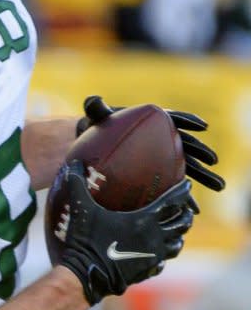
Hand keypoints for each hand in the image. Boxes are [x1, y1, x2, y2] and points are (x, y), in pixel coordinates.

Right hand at [56, 160, 195, 304]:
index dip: (181, 192)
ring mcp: (152, 256)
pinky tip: (158, 255)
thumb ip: (78, 184)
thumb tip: (74, 162)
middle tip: (184, 208)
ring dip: (178, 236)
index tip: (187, 185)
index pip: (172, 202)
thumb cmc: (86, 240)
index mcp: (144, 220)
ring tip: (177, 231)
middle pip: (181, 224)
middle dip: (185, 214)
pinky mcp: (145, 271)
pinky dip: (163, 256)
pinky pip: (161, 262)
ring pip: (176, 245)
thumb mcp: (81, 209)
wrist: (87, 275)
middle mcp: (154, 238)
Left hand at [75, 95, 224, 191]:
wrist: (96, 142)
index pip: (175, 119)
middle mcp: (162, 138)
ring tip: (218, 186)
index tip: (202, 126)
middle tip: (212, 160)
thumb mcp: (97, 116)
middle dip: (201, 152)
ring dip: (203, 176)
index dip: (188, 121)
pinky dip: (184, 195)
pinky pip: (173, 183)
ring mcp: (162, 155)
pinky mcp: (158, 171)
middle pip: (186, 144)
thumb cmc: (99, 126)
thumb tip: (92, 100)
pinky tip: (194, 209)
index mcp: (154, 121)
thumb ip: (96, 107)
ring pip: (186, 166)